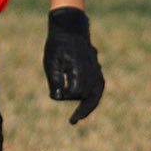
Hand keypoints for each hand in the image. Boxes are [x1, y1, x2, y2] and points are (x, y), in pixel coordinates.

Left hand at [43, 7, 103, 123]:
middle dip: (82, 110)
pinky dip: (93, 96)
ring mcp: (96, 70)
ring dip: (89, 105)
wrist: (70, 29)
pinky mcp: (96, 70)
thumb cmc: (58, 45)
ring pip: (97, 93)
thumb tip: (58, 98)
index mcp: (80, 69)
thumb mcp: (51, 61)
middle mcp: (91, 71)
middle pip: (90, 96)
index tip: (56, 93)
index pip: (76, 92)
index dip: (65, 95)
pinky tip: (86, 103)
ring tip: (80, 115)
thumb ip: (54, 80)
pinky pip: (98, 86)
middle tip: (73, 121)